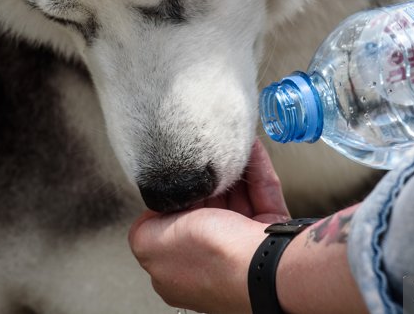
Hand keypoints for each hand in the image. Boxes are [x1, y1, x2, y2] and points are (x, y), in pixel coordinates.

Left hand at [128, 140, 288, 313]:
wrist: (266, 267)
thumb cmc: (212, 259)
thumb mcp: (151, 243)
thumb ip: (142, 228)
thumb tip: (149, 215)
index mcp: (181, 268)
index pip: (172, 225)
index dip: (174, 197)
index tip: (177, 174)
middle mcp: (213, 259)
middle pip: (205, 208)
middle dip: (205, 180)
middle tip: (203, 154)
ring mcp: (243, 246)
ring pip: (235, 198)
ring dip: (232, 169)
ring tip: (227, 145)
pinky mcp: (271, 231)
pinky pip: (263, 193)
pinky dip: (256, 168)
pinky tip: (250, 149)